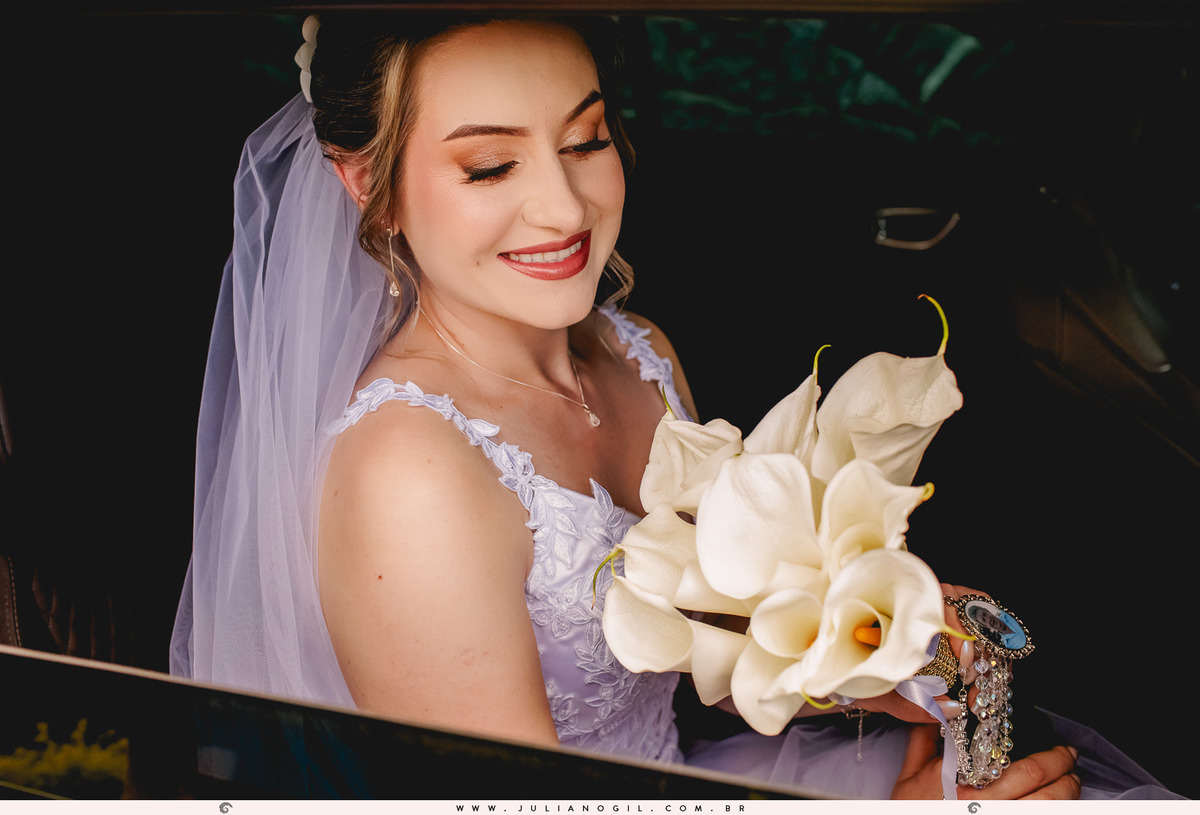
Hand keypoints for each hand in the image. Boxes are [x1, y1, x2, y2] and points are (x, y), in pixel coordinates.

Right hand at [891, 724, 1080, 799]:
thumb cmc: (908, 810)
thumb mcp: (909, 776)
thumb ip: (924, 741)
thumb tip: (936, 710)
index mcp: (969, 785)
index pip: (1024, 768)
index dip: (1051, 758)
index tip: (1060, 747)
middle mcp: (989, 807)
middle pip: (1046, 789)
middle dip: (1065, 772)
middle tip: (1072, 760)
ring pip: (1049, 810)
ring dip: (1069, 795)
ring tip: (1073, 783)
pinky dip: (1056, 811)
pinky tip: (1060, 805)